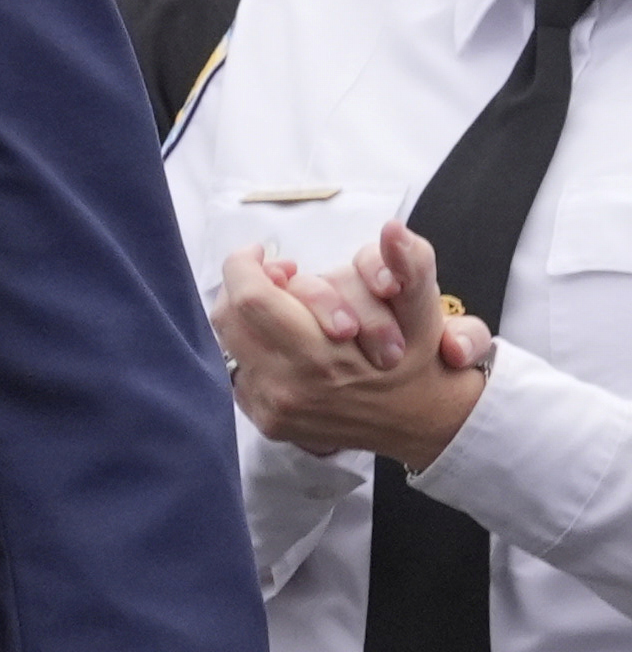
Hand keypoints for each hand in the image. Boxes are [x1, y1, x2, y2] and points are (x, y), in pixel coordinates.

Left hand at [217, 228, 488, 468]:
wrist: (420, 422)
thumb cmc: (419, 360)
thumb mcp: (424, 310)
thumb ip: (410, 264)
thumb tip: (393, 229)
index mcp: (324, 359)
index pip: (251, 298)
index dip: (246, 266)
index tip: (265, 252)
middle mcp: (288, 388)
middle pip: (229, 317)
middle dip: (246, 286)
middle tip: (279, 276)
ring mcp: (272, 409)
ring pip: (228, 342)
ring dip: (246, 315)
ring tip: (284, 304)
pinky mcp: (265, 422)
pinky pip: (236, 371)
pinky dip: (252, 346)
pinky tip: (285, 340)